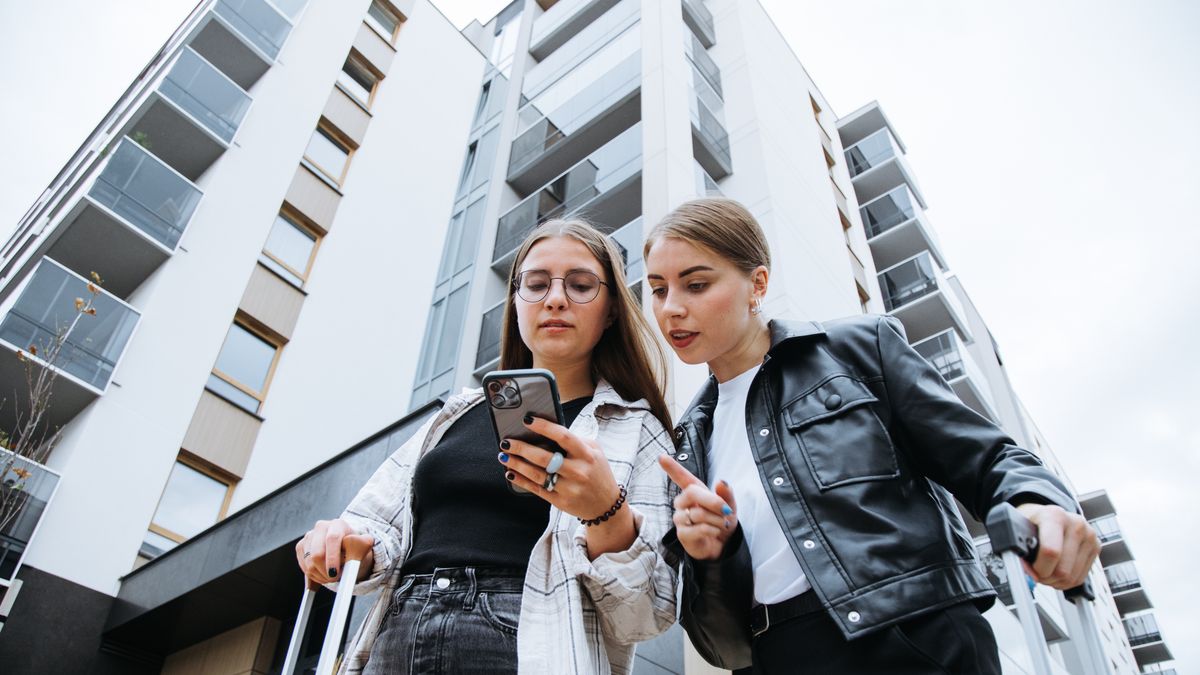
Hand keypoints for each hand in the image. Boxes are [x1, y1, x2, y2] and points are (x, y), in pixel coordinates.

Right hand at [295, 518, 374, 584]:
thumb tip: (363, 542)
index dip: (332, 558)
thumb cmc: (356, 549)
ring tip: (332, 577)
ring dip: (321, 576)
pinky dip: (314, 576)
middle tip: (336, 579)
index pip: (332, 539)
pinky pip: (304, 567)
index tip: (335, 573)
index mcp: (338, 524)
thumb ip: (363, 545)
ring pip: (309, 563)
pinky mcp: (301, 547)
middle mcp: (321, 527)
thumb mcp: (364, 548)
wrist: (348, 550)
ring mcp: (309, 537)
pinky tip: (324, 574)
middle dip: (326, 572)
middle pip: (317, 554)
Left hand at [497, 416, 621, 519]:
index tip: (527, 420)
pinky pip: (536, 489)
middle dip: (521, 448)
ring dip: (517, 464)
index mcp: (586, 455)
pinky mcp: (560, 501)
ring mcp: (569, 488)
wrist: (606, 505)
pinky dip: (521, 481)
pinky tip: (510, 473)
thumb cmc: (597, 473)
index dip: (544, 427)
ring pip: (537, 474)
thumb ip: (575, 440)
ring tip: (503, 456)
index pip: (563, 437)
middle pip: (544, 458)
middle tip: (506, 441)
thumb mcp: (595, 452)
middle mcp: (578, 471)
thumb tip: (547, 431)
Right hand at [659, 454, 737, 560]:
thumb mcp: (730, 506)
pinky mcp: (682, 534)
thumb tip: (721, 481)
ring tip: (722, 525)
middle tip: (726, 510)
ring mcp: (680, 518)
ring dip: (717, 520)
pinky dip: (713, 530)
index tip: (662, 457)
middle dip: (712, 501)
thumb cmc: (722, 521)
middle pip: (691, 492)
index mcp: (694, 492)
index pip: (681, 477)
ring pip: (698, 513)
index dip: (672, 467)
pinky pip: (699, 528)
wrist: (723, 545)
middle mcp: (683, 503)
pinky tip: (715, 532)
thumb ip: (727, 494)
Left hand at [1015, 503, 1099, 588]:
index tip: (1030, 568)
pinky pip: (1080, 578)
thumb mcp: (1020, 529)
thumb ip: (1021, 550)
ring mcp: (1089, 536)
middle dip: (1045, 577)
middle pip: (1062, 570)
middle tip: (1036, 572)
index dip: (1038, 568)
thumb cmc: (1033, 523)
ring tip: (1045, 571)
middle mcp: (1076, 524)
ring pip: (1072, 577)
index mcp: (1054, 515)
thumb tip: (1029, 575)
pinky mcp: (1096, 547)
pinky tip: (1056, 571)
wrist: (1049, 514)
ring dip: (1055, 581)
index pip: (1050, 551)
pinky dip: (1065, 581)